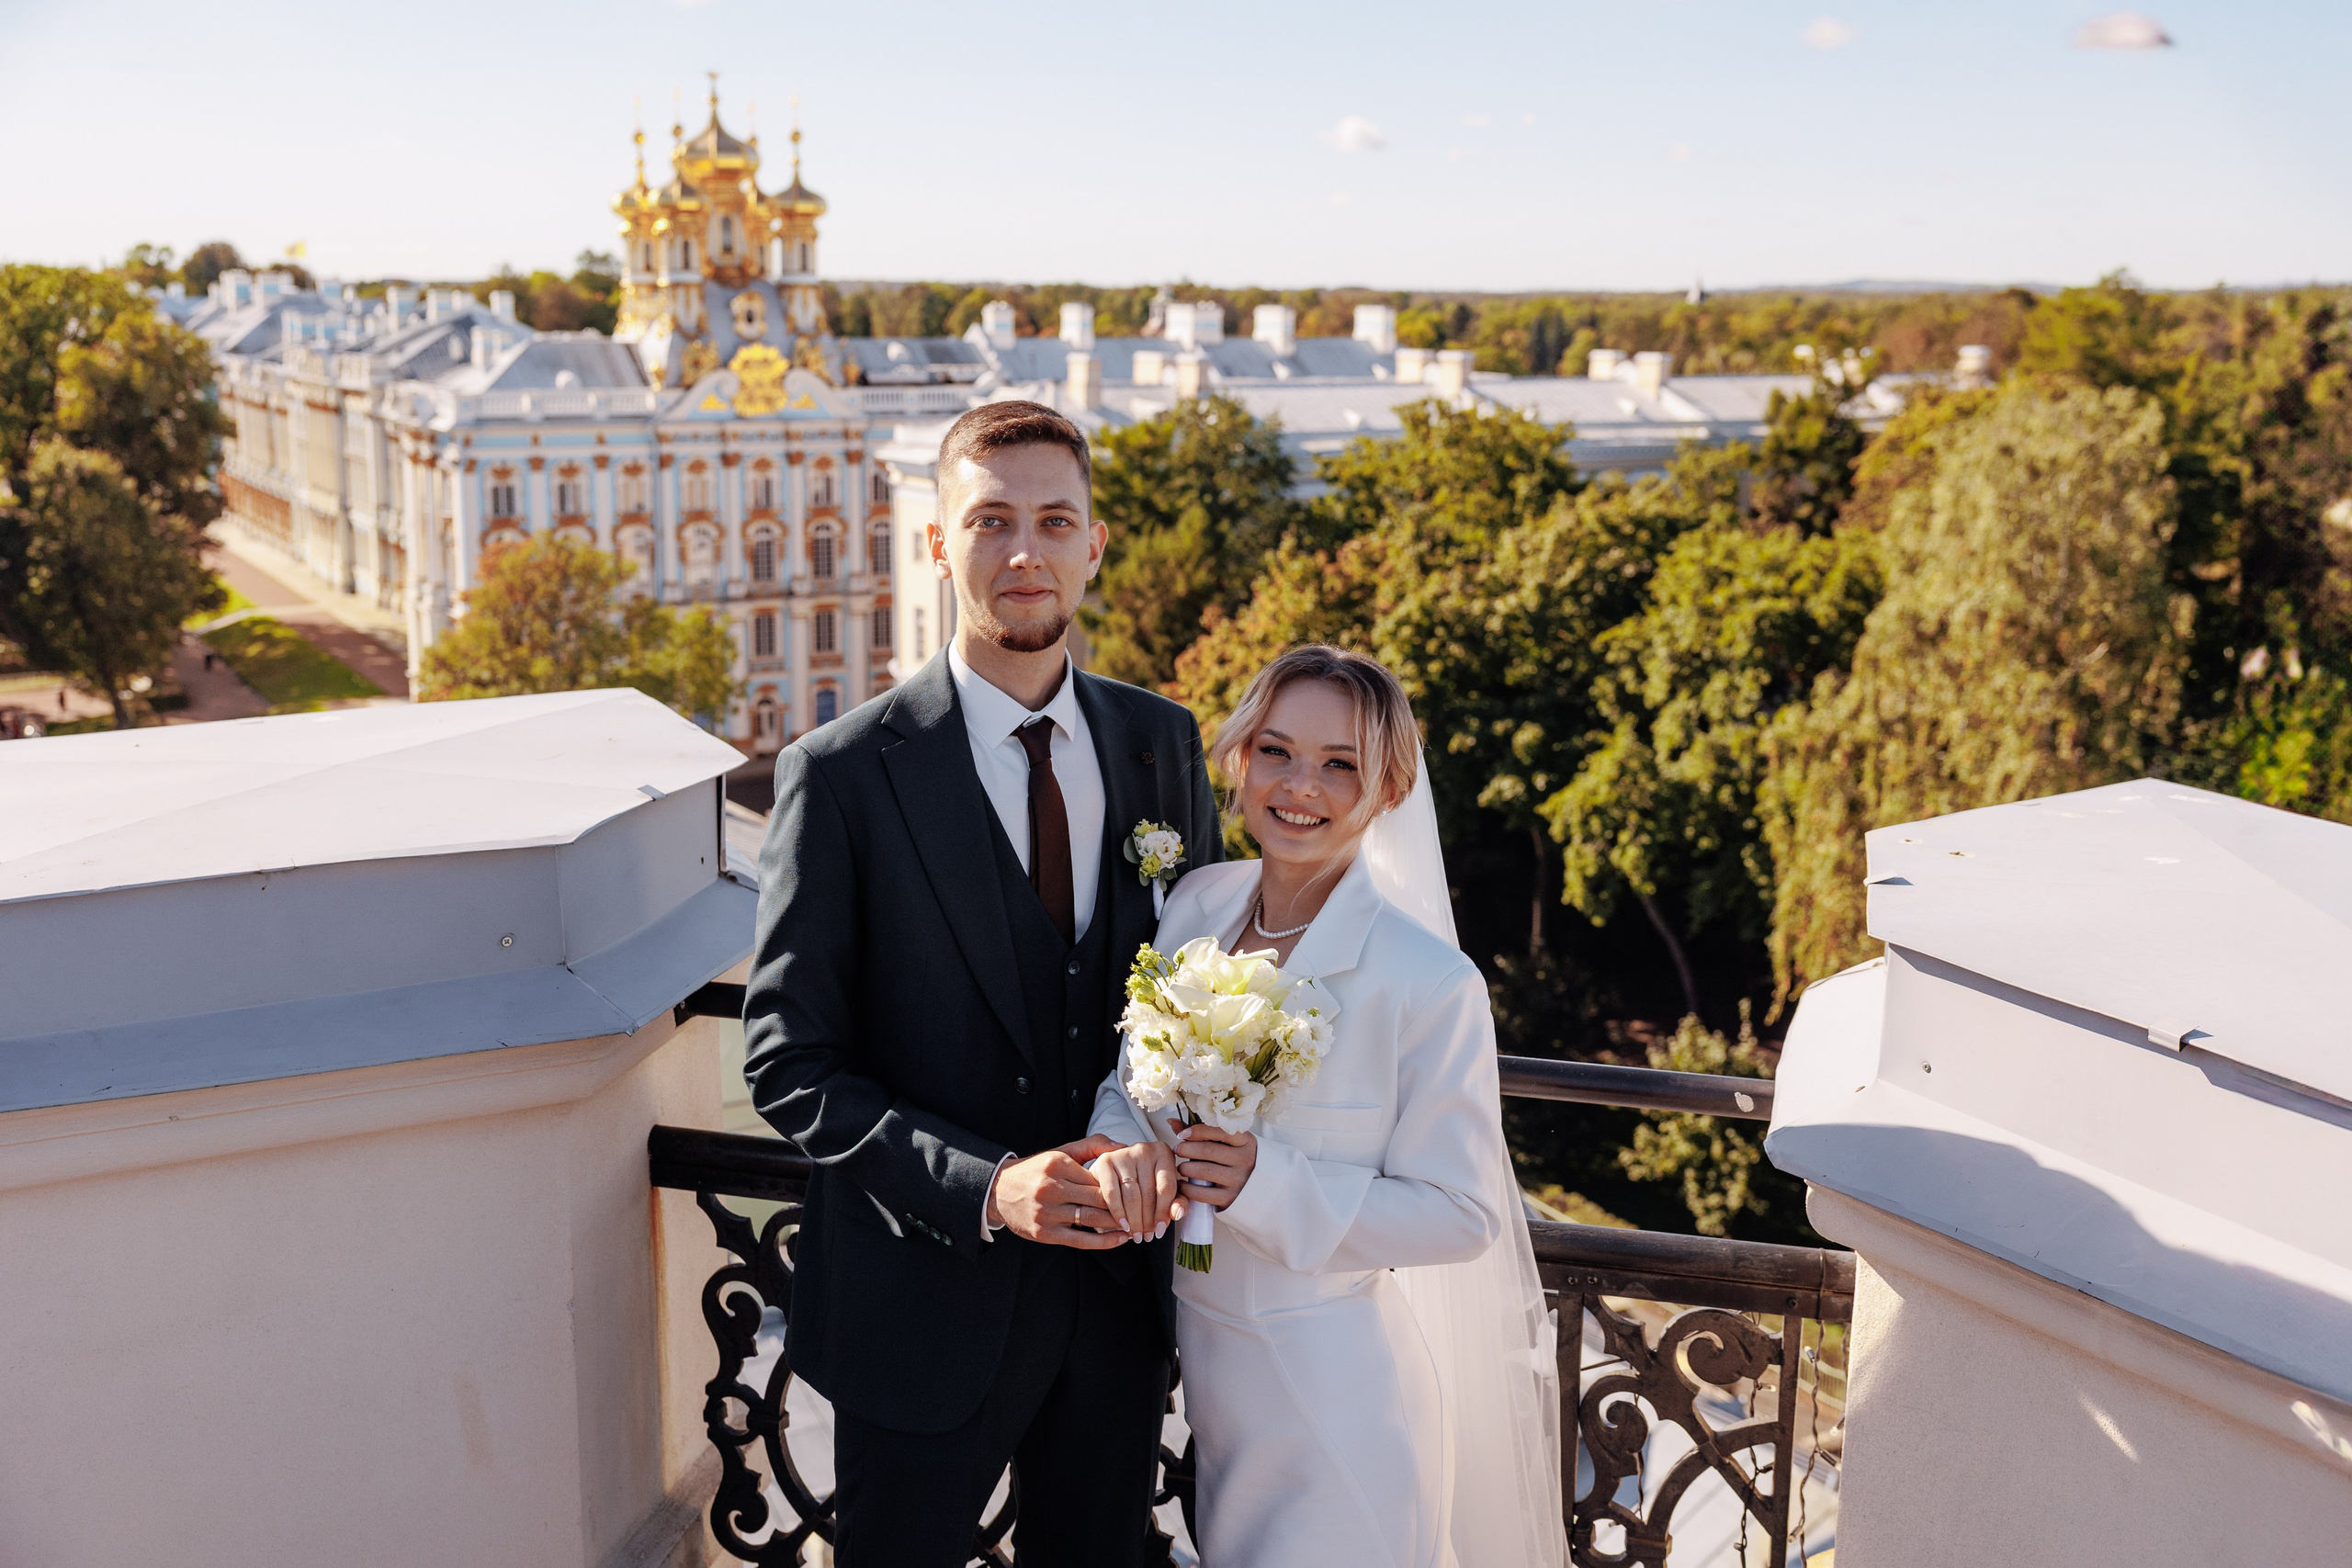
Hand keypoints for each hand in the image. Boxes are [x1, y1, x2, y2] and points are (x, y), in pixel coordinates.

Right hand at [986, 1135, 1129, 1248]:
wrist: (1000, 1191)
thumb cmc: (1037, 1171)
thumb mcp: (1061, 1153)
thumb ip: (1092, 1145)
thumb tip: (1123, 1146)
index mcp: (1057, 1165)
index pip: (1099, 1178)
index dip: (1121, 1186)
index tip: (1140, 1190)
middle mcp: (1051, 1187)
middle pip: (1098, 1199)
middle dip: (1124, 1206)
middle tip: (1146, 1210)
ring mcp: (1047, 1212)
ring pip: (1091, 1219)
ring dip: (1118, 1224)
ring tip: (1138, 1225)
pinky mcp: (1044, 1233)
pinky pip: (1080, 1240)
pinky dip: (1104, 1241)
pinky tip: (1121, 1239)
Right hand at [1091, 1139, 1186, 1240]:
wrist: (1116, 1173)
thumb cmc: (1146, 1183)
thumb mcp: (1167, 1192)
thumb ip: (1178, 1202)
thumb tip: (1176, 1213)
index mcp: (1164, 1152)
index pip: (1166, 1188)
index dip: (1164, 1213)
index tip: (1161, 1231)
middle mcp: (1144, 1149)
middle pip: (1148, 1194)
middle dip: (1148, 1221)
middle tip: (1146, 1237)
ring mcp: (1123, 1153)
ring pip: (1131, 1196)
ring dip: (1134, 1221)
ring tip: (1136, 1235)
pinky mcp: (1105, 1161)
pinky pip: (1112, 1193)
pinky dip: (1118, 1212)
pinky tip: (1123, 1224)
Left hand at [1171, 1120, 1256, 1210]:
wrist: (1257, 1188)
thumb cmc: (1235, 1160)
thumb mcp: (1227, 1143)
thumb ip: (1201, 1132)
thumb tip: (1172, 1122)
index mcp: (1246, 1141)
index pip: (1220, 1131)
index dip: (1197, 1131)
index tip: (1182, 1134)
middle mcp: (1244, 1160)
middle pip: (1208, 1151)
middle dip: (1186, 1149)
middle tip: (1176, 1150)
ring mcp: (1238, 1180)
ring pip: (1203, 1171)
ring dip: (1185, 1168)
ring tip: (1181, 1167)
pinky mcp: (1229, 1198)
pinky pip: (1202, 1193)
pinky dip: (1187, 1188)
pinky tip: (1182, 1184)